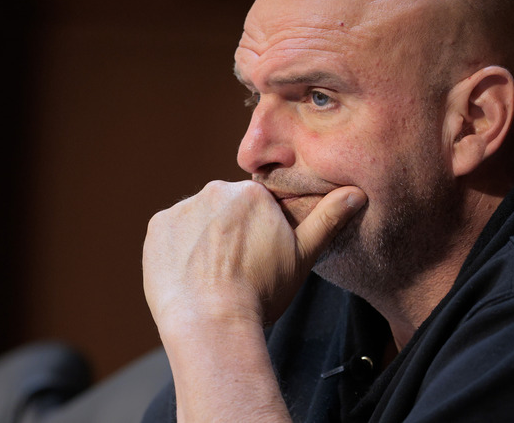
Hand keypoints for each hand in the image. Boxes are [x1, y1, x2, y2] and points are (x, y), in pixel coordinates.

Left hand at [142, 180, 365, 421]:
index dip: (261, 233)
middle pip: (226, 209)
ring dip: (204, 239)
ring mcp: (182, 209)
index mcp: (252, 193)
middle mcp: (215, 191)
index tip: (260, 258)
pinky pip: (171, 233)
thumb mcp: (303, 256)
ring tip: (212, 275)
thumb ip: (328, 219)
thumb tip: (357, 193)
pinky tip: (190, 274)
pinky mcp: (156, 229)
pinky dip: (179, 250)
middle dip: (231, 232)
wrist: (212, 323)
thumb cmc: (262, 292)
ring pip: (198, 220)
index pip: (258, 206)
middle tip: (236, 269)